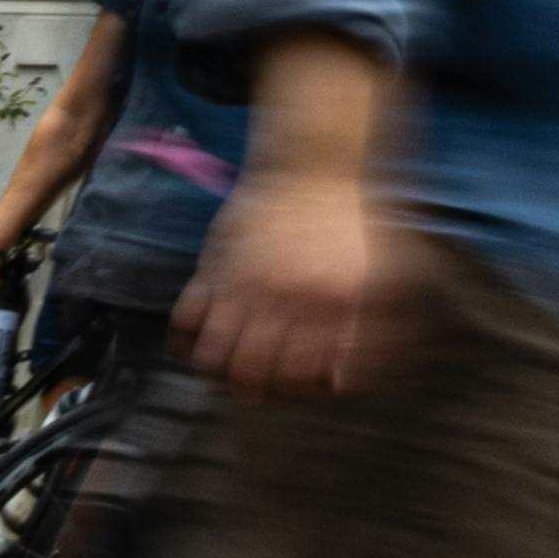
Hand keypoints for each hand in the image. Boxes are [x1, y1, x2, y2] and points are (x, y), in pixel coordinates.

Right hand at [190, 156, 413, 397]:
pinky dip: (186, 341)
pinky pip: (184, 320)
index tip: (296, 390)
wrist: (314, 167)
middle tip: (257, 388)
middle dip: (254, 389)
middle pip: (251, 372)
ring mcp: (242, 283)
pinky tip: (201, 342)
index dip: (296, 390)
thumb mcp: (375, 274)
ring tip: (229, 371)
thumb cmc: (349, 224)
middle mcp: (282, 297)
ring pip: (212, 354)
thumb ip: (360, 328)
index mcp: (329, 302)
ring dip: (219, 370)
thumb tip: (340, 379)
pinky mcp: (212, 266)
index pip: (301, 374)